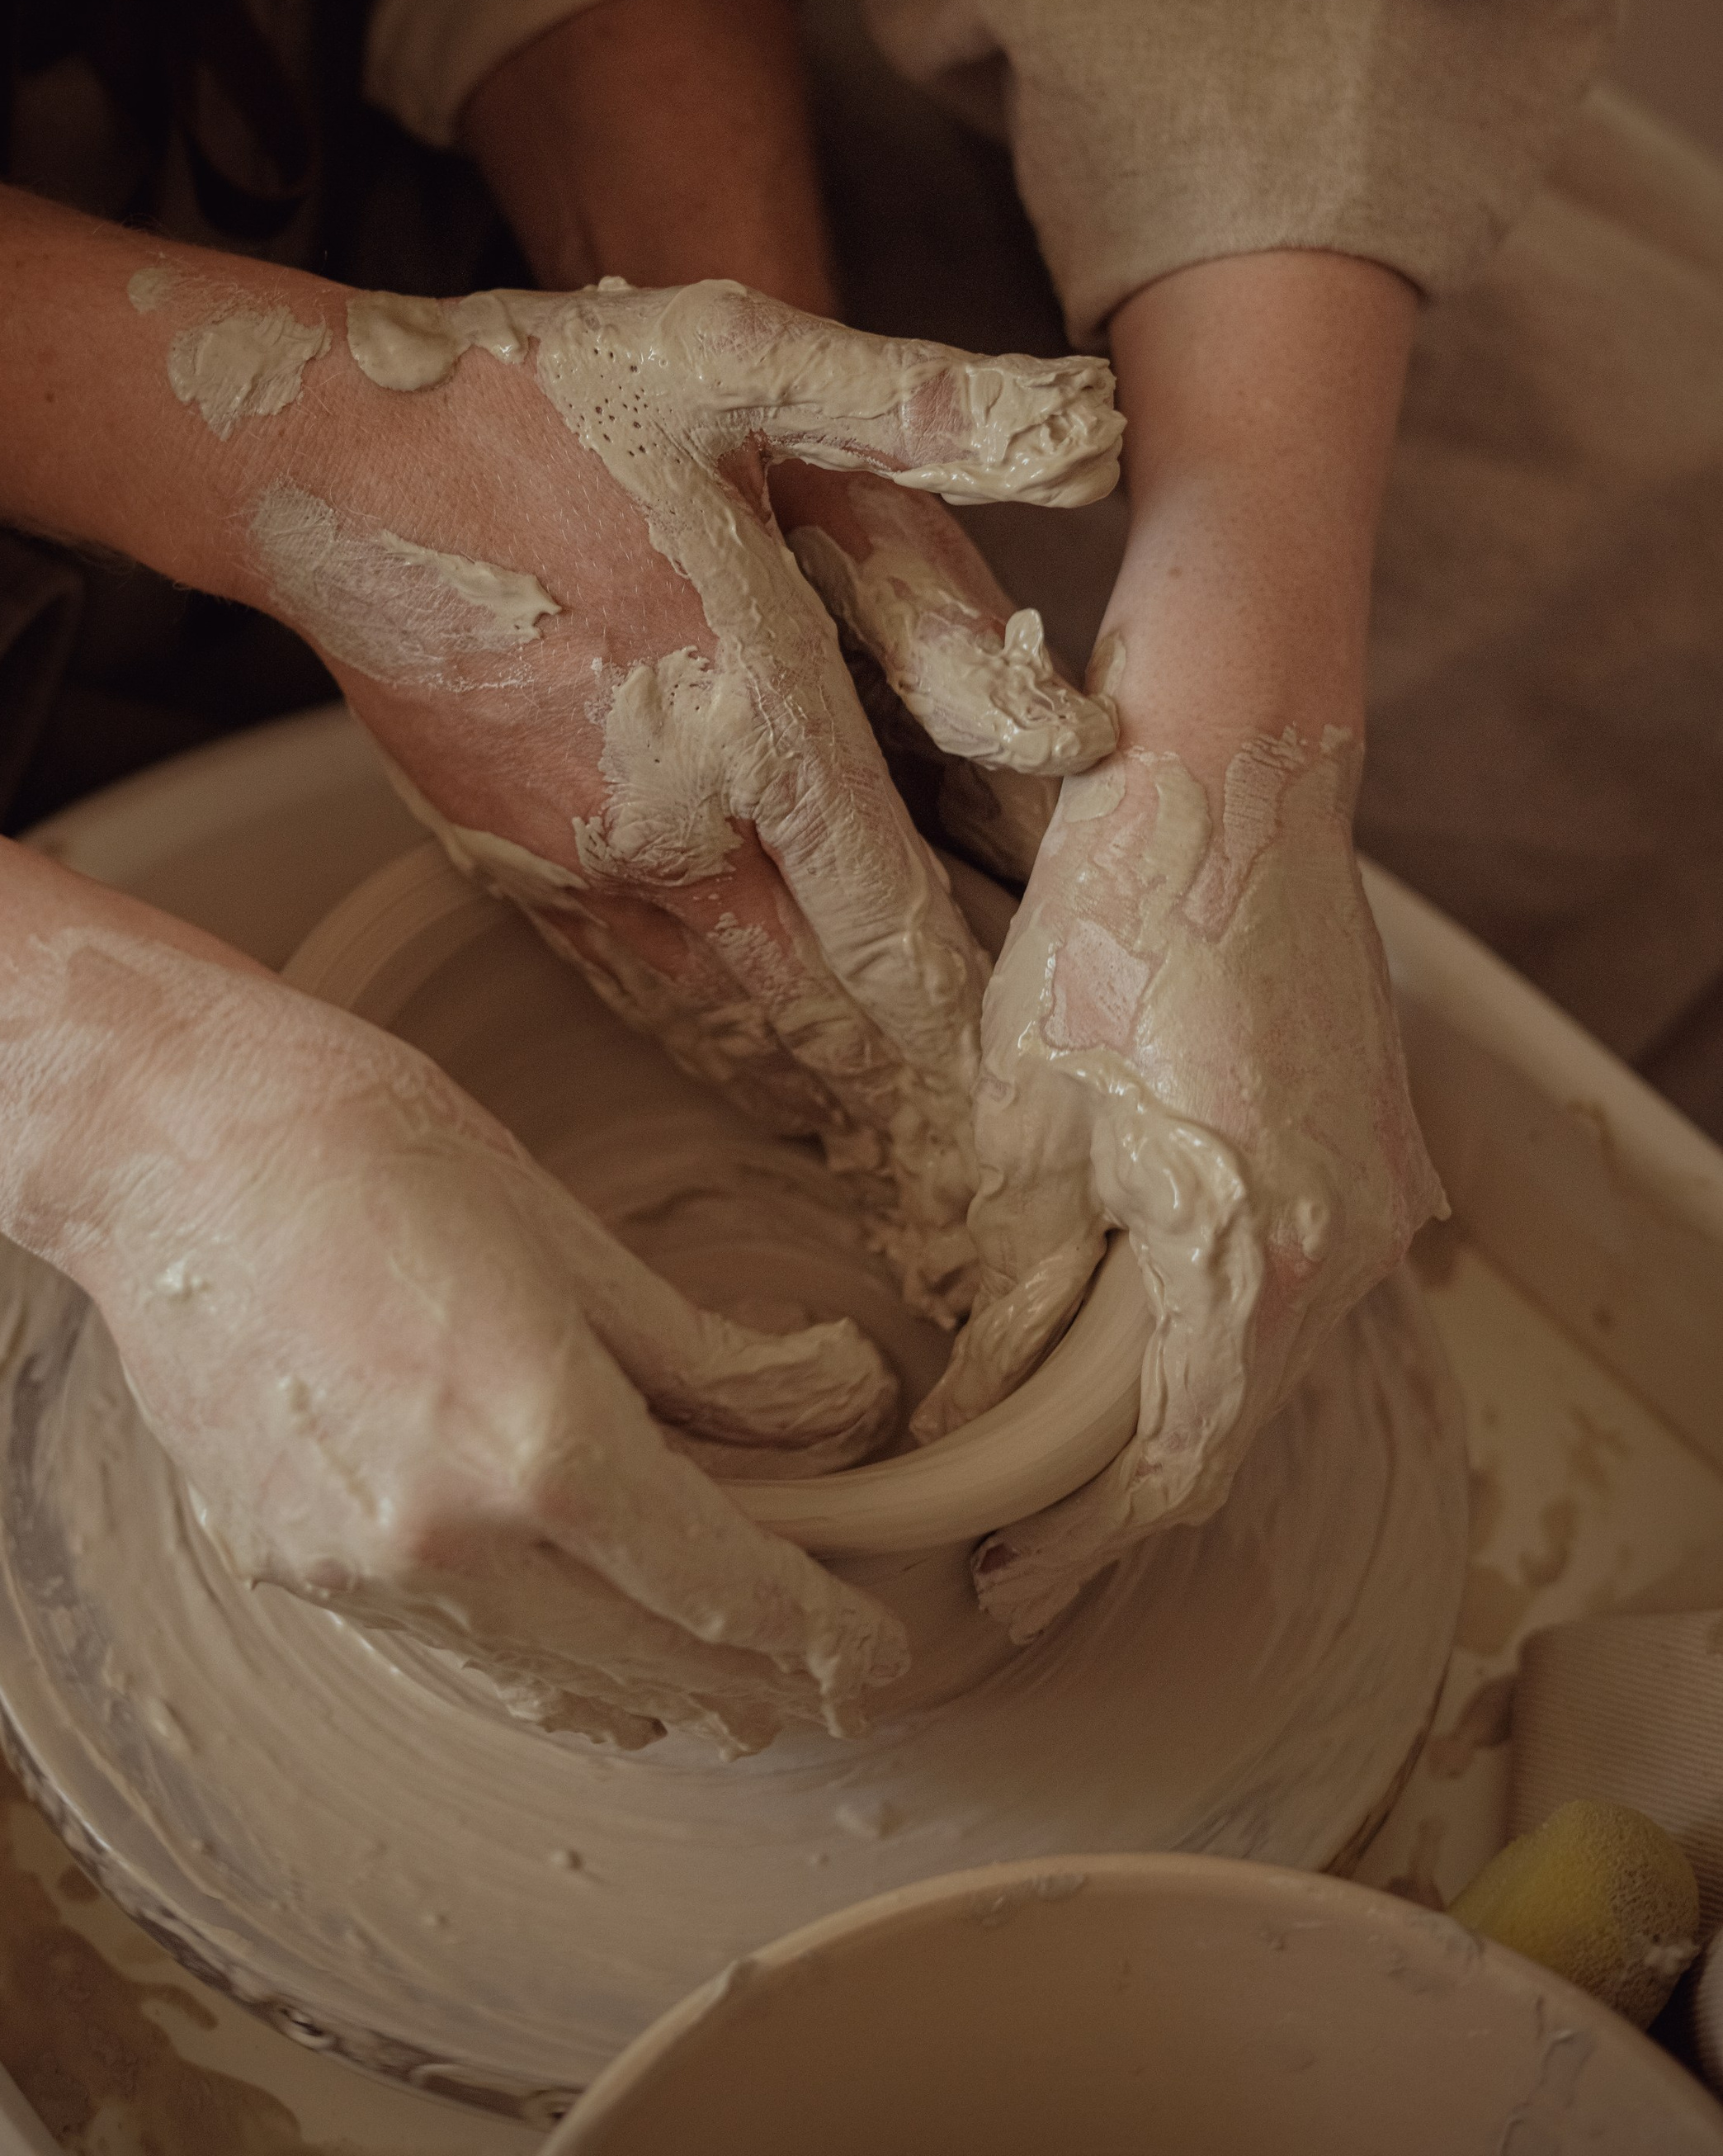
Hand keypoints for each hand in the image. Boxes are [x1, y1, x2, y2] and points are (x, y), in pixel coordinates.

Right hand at [53, 932, 908, 1751]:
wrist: (167, 1147)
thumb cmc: (373, 1146)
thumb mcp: (570, 1236)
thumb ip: (703, 1360)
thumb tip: (830, 1411)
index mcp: (541, 1447)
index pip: (726, 1591)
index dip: (819, 1635)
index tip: (874, 1654)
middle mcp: (451, 1547)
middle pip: (651, 1665)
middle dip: (752, 1675)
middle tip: (820, 1665)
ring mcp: (360, 1577)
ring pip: (552, 1682)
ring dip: (648, 1680)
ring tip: (714, 1658)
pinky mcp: (291, 1574)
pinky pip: (456, 1649)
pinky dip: (538, 1650)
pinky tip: (575, 1614)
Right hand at [236, 275, 1120, 1319]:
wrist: (324, 460)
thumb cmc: (544, 399)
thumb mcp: (745, 359)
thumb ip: (925, 407)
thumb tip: (1101, 432)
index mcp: (753, 713)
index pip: (892, 926)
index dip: (970, 1030)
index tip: (1036, 1103)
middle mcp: (671, 821)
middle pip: (818, 1014)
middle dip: (909, 1101)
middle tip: (993, 1181)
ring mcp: (578, 861)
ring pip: (723, 1026)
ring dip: (815, 1097)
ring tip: (902, 1167)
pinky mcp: (507, 869)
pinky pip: (635, 995)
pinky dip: (711, 1052)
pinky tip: (759, 1083)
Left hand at [914, 723, 1444, 1634]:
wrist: (1234, 771)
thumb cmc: (1115, 918)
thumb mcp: (1026, 1112)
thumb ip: (1018, 1274)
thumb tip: (974, 1395)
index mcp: (1257, 1258)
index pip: (1171, 1466)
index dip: (1076, 1542)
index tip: (998, 1584)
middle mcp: (1350, 1248)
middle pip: (1230, 1423)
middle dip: (1115, 1490)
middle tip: (1006, 1536)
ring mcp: (1380, 1194)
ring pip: (1268, 1354)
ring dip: (1167, 1402)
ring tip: (1052, 1443)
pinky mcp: (1377, 1142)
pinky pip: (1301, 1275)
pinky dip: (1218, 1319)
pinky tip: (1136, 1321)